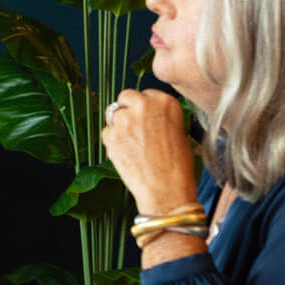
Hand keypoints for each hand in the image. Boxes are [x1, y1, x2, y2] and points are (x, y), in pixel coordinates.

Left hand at [99, 88, 196, 212]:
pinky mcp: (111, 135)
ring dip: (118, 124)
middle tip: (134, 128)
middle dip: (128, 110)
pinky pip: (106, 132)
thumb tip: (145, 114)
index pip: (146, 94)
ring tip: (131, 143)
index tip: (146, 119)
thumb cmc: (176, 166)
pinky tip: (125, 153)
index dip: (144, 107)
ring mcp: (125, 119)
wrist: (166, 190)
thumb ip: (160, 116)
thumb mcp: (178, 132)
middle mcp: (144, 105)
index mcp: (166, 102)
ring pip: (113, 113)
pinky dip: (112, 141)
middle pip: (126, 97)